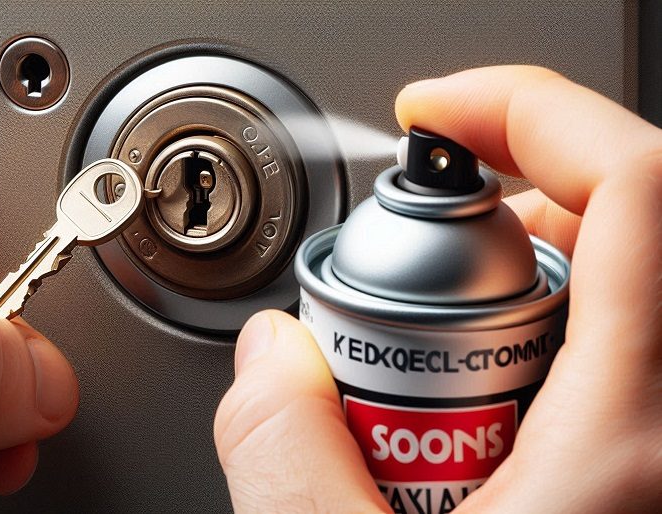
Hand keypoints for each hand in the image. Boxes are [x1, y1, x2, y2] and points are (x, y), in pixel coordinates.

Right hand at [214, 66, 660, 512]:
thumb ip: (284, 452)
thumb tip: (272, 351)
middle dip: (510, 190)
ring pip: (624, 280)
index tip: (436, 110)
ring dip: (521, 257)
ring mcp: (659, 451)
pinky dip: (542, 316)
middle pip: (630, 220)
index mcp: (624, 446)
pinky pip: (621, 342)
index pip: (636, 190)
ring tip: (436, 320)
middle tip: (423, 234)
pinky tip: (467, 384)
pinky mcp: (637, 469)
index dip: (528, 108)